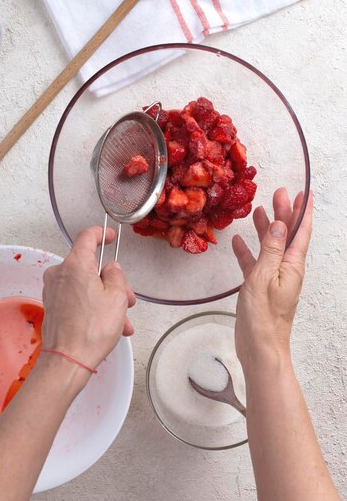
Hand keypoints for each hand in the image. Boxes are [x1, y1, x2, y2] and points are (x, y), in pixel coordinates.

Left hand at [41, 226, 135, 372]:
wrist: (67, 360)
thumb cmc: (91, 331)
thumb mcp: (117, 297)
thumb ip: (116, 275)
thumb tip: (111, 269)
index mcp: (75, 265)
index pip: (87, 236)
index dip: (101, 233)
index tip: (109, 236)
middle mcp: (60, 274)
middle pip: (89, 266)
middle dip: (110, 281)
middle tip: (126, 297)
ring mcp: (54, 290)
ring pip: (85, 285)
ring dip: (105, 298)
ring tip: (121, 320)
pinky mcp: (53, 305)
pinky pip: (77, 298)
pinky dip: (93, 307)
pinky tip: (109, 326)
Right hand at [232, 188, 312, 370]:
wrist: (260, 349)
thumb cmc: (264, 317)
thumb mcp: (264, 277)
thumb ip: (271, 250)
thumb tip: (281, 224)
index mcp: (292, 266)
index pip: (300, 232)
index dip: (302, 211)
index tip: (302, 193)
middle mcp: (286, 270)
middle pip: (287, 236)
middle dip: (284, 214)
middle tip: (277, 193)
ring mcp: (273, 279)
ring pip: (270, 247)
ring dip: (267, 229)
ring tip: (259, 210)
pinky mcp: (260, 288)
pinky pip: (255, 264)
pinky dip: (248, 252)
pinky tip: (239, 243)